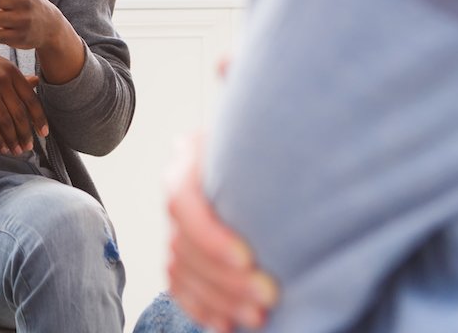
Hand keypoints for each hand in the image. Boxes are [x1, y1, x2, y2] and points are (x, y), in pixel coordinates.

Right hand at [0, 40, 48, 154]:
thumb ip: (14, 76)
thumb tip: (36, 82)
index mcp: (10, 70)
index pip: (31, 99)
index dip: (39, 118)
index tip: (44, 133)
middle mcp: (2, 80)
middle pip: (19, 113)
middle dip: (25, 134)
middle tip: (28, 148)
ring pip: (5, 122)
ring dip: (12, 139)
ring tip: (16, 151)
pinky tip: (1, 147)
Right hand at [166, 132, 277, 331]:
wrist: (279, 168)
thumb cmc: (276, 153)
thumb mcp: (267, 142)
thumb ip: (264, 149)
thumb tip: (257, 153)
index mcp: (191, 162)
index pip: (181, 201)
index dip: (209, 236)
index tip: (247, 258)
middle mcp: (180, 197)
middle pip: (183, 245)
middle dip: (225, 279)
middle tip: (268, 295)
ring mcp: (178, 229)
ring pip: (181, 271)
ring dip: (218, 300)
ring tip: (259, 316)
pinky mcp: (185, 258)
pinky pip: (180, 288)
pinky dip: (201, 309)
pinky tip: (227, 324)